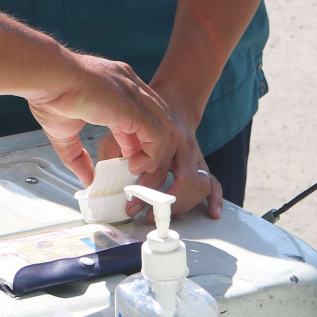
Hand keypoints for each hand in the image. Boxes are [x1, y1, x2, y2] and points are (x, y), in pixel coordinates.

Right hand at [25, 52, 175, 187]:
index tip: (127, 156)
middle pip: (156, 115)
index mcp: (113, 84)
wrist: (48, 77)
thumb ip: (77, 156)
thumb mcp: (64, 132)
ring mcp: (133, 93)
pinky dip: (152, 152)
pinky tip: (135, 164)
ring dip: (155, 150)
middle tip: (137, 164)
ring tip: (138, 167)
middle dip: (151, 143)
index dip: (136, 137)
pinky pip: (157, 133)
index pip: (138, 110)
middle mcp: (127, 84)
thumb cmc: (50, 93)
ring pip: (162, 124)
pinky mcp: (133, 107)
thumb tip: (85, 177)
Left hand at [98, 103, 222, 218]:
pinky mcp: (202, 162)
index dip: (144, 191)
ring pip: (200, 183)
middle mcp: (184, 144)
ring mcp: (196, 154)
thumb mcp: (124, 126)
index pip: (157, 169)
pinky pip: (214, 181)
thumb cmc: (145, 117)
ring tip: (166, 215)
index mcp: (165, 134)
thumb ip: (114, 150)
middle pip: (183, 180)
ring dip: (184, 204)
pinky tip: (211, 212)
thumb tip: (102, 181)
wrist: (174, 102)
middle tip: (149, 215)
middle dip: (166, 202)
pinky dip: (214, 198)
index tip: (130, 206)